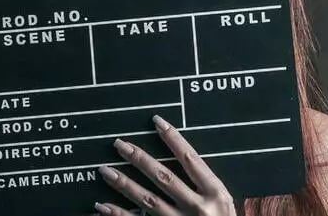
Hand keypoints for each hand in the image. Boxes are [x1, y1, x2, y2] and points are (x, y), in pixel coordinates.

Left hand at [95, 115, 236, 215]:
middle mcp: (198, 207)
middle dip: (139, 158)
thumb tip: (181, 157)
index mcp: (216, 194)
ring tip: (104, 170)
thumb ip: (205, 184)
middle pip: (164, 177)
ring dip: (124, 184)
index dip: (173, 138)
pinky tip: (102, 206)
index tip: (156, 121)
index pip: (190, 159)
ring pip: (148, 200)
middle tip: (119, 144)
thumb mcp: (224, 203)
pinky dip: (119, 214)